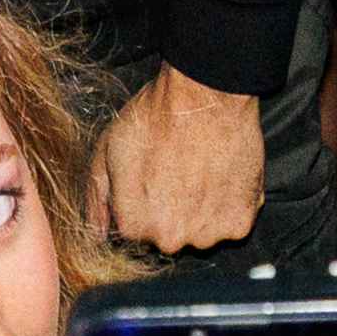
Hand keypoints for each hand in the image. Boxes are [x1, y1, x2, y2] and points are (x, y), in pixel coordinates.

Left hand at [92, 68, 262, 254]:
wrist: (204, 96)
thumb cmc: (155, 118)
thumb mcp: (106, 152)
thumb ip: (97, 199)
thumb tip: (98, 232)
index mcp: (134, 225)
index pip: (135, 230)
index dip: (141, 202)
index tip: (152, 177)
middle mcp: (170, 239)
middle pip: (168, 234)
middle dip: (171, 210)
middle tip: (177, 171)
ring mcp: (207, 234)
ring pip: (201, 231)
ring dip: (201, 211)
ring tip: (200, 170)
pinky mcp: (239, 222)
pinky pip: (231, 223)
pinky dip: (229, 205)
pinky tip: (220, 174)